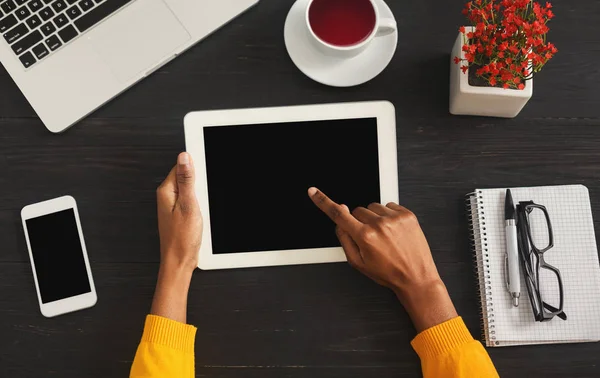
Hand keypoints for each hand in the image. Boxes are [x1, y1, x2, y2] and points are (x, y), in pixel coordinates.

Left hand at [156, 152, 202, 272]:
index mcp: (166, 191)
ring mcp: (173, 206)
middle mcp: (167, 197)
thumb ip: (186, 180)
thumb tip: (184, 157)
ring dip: (201, 196)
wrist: (179, 261)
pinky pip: (192, 202)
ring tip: (202, 209)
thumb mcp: (188, 205)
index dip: (196, 168)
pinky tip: (203, 214)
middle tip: (203, 198)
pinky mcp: (180, 214)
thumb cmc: (181, 239)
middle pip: (187, 178)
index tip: (204, 177)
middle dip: (200, 184)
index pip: (181, 166)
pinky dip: (200, 205)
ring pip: (191, 191)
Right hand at [308, 187, 456, 331]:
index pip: (338, 214)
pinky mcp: (407, 215)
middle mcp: (379, 225)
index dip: (323, 201)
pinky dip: (388, 216)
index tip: (313, 192)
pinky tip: (393, 231)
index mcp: (364, 237)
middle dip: (360, 221)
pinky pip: (389, 206)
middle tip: (370, 238)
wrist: (415, 277)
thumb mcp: (358, 262)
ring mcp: (394, 218)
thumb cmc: (388, 272)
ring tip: (384, 236)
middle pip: (357, 211)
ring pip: (373, 207)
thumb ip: (344, 238)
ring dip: (375, 218)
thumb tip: (340, 218)